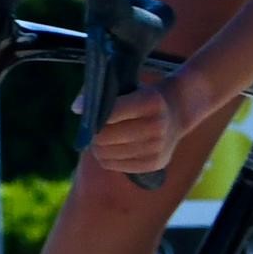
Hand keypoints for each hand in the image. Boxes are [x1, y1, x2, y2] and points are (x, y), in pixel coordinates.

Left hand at [87, 79, 215, 184]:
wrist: (177, 111)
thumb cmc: (141, 97)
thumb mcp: (126, 87)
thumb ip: (98, 93)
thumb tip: (76, 108)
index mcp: (150, 102)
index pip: (108, 113)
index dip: (93, 115)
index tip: (89, 113)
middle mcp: (157, 126)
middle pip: (104, 137)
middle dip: (93, 134)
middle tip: (93, 129)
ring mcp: (157, 147)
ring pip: (107, 154)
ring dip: (98, 147)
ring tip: (102, 138)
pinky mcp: (155, 164)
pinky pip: (116, 166)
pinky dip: (108, 158)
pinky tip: (114, 148)